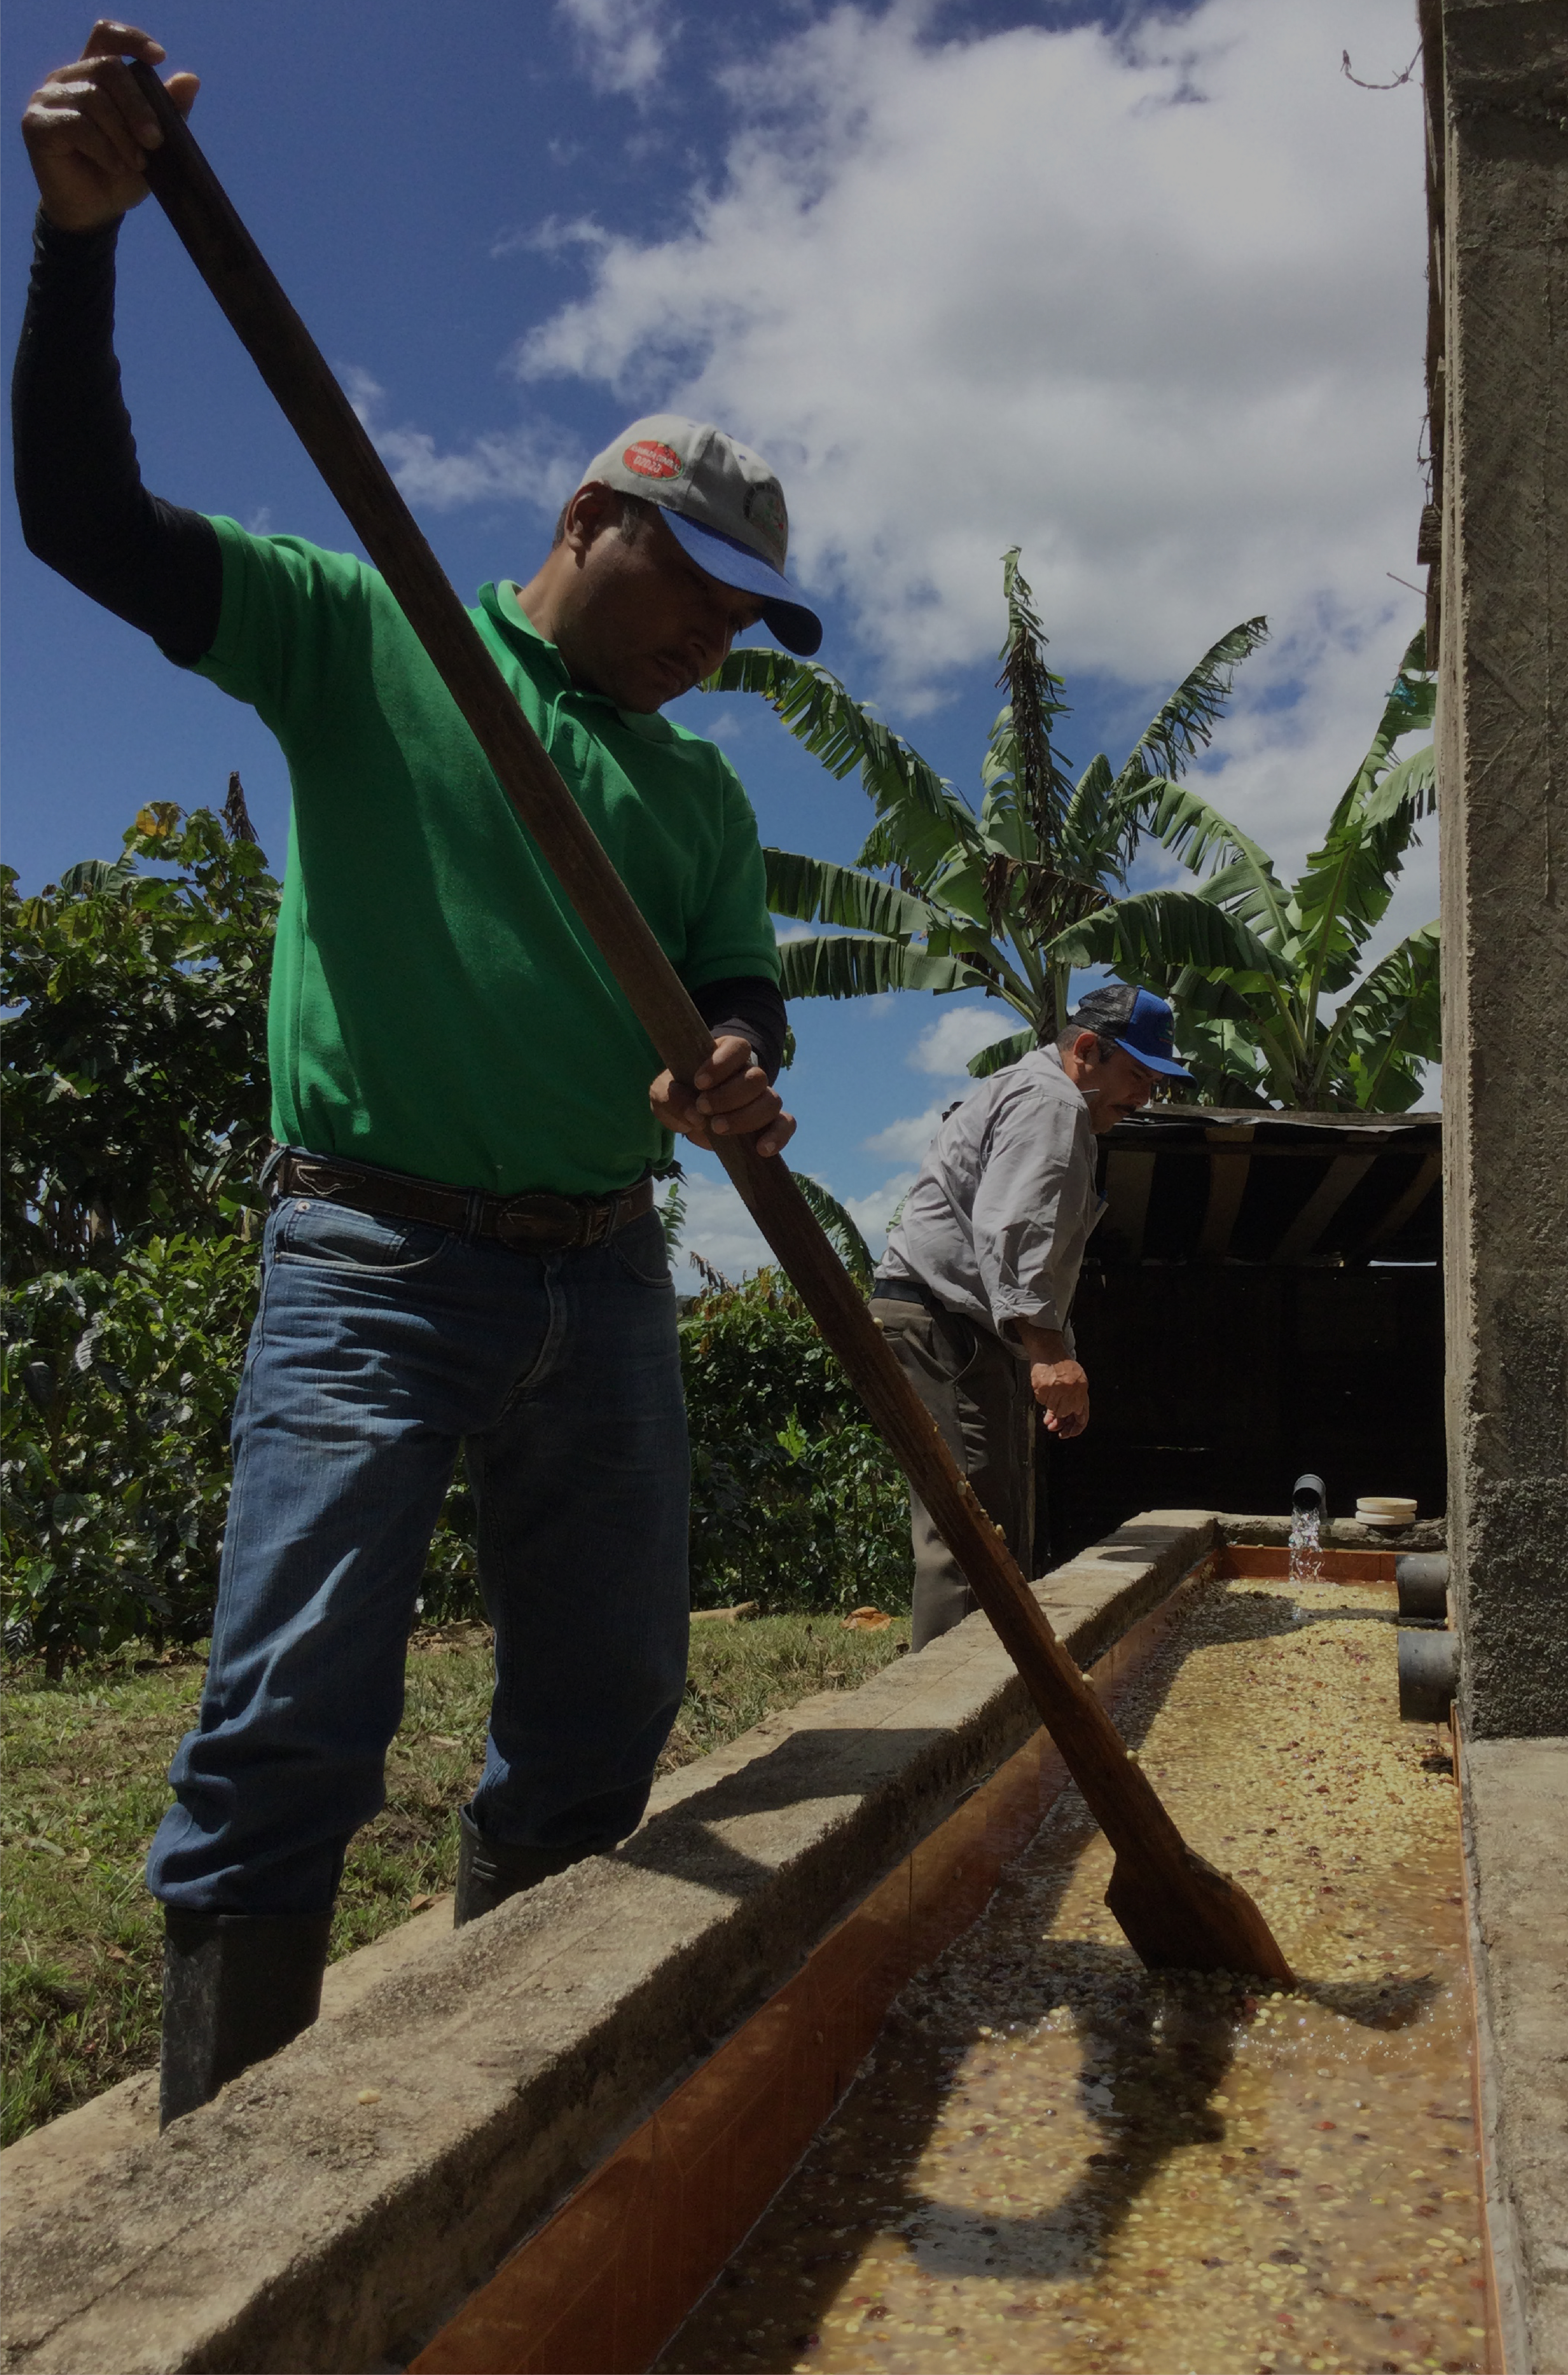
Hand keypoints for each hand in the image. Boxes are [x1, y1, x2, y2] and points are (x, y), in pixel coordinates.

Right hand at [22, 23, 197, 233]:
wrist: (94, 211)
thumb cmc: (122, 173)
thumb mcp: (153, 144)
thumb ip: (169, 111)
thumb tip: (191, 79)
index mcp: (93, 74)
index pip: (107, 36)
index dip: (132, 40)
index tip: (160, 58)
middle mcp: (67, 78)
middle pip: (108, 68)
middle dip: (138, 105)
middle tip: (155, 141)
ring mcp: (48, 98)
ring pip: (93, 98)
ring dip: (122, 134)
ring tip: (136, 162)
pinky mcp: (36, 124)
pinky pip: (76, 124)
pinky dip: (104, 148)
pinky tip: (115, 166)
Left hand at [650, 1034, 795, 1158]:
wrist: (688, 1117)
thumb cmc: (677, 1095)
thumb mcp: (663, 1094)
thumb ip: (671, 1098)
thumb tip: (693, 1112)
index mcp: (725, 1055)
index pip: (738, 1047)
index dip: (722, 1063)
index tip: (699, 1083)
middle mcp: (748, 1073)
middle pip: (757, 1077)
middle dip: (729, 1096)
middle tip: (702, 1108)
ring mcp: (761, 1098)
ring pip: (771, 1101)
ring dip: (746, 1117)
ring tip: (717, 1129)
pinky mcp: (769, 1122)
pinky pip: (786, 1124)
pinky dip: (778, 1136)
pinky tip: (761, 1149)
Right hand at [1013, 1320, 1089, 1437]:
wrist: (1049, 1350)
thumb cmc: (1063, 1365)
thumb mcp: (1076, 1381)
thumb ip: (1075, 1400)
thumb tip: (1068, 1419)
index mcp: (1082, 1389)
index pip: (1082, 1415)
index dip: (1075, 1428)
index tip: (1067, 1434)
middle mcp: (1071, 1390)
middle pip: (1065, 1414)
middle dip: (1058, 1417)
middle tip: (1053, 1419)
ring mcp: (1056, 1389)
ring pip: (1053, 1409)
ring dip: (1049, 1405)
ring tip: (1049, 1392)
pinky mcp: (1043, 1388)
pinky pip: (1042, 1401)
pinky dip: (1042, 1397)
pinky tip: (1044, 1386)